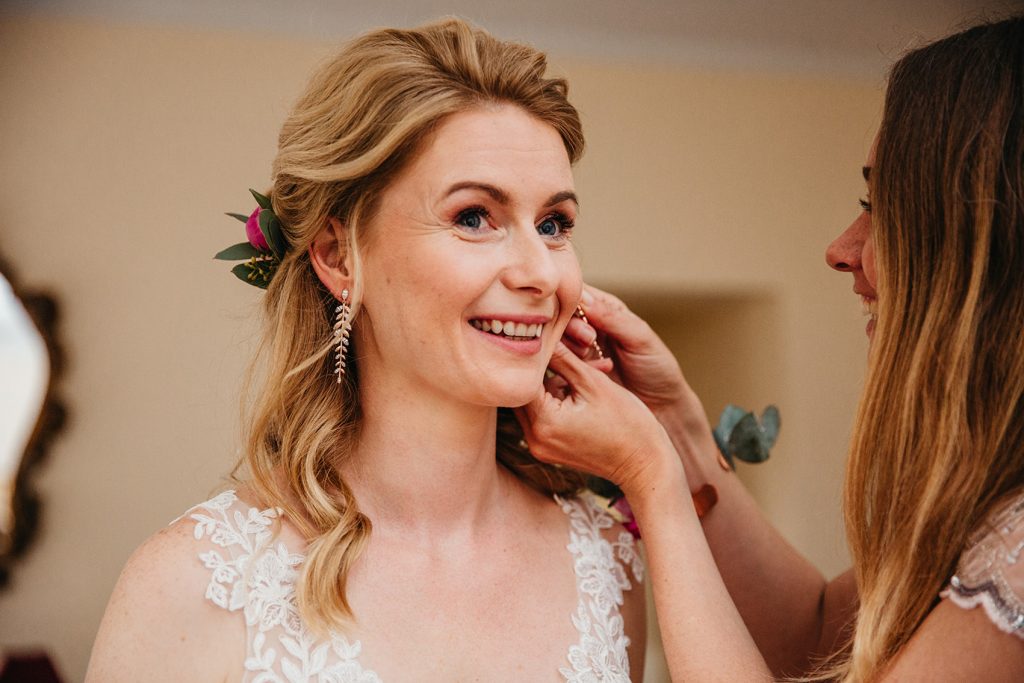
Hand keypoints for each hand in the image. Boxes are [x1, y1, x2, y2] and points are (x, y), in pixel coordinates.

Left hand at [517, 342, 680, 493]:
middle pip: (523, 392)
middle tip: (560, 349)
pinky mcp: (549, 450)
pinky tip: (577, 388)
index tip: (548, 338)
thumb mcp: (593, 383)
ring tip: (578, 369)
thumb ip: (563, 358)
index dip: (535, 355)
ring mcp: (540, 447)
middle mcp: (534, 439)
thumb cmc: (627, 423)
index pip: (524, 379)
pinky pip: (543, 417)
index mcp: (544, 422)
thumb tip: (544, 334)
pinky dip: (555, 400)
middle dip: (542, 368)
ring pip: (533, 402)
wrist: (645, 464)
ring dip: (549, 383)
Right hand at [564, 285, 712, 434]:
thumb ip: (611, 318)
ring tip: (590, 356)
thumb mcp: (640, 338)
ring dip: (570, 348)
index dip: (570, 302)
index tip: (580, 318)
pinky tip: (595, 372)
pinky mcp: (571, 372)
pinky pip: (557, 364)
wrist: (661, 406)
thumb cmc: (657, 367)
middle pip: (558, 317)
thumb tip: (583, 299)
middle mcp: (586, 326)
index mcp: (603, 308)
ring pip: (555, 340)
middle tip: (589, 340)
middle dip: (571, 327)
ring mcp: (576, 350)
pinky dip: (569, 367)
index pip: (575, 294)